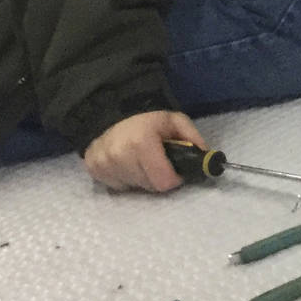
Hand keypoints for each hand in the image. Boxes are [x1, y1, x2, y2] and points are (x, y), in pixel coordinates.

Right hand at [82, 109, 203, 192]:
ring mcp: (103, 165)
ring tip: (140, 160)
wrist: (110, 113)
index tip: (175, 168)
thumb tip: (208, 159)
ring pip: (134, 187)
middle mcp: (119, 156)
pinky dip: (126, 178)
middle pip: (149, 186)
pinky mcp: (93, 170)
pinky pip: (118, 186)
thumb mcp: (175, 121)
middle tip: (157, 161)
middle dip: (158, 177)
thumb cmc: (147, 120)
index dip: (174, 177)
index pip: (163, 181)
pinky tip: (125, 163)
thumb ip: (193, 138)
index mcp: (141, 142)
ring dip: (141, 178)